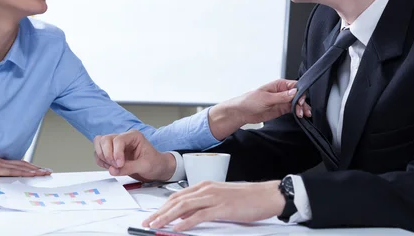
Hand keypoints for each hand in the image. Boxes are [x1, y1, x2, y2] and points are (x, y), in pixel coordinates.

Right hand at [93, 130, 175, 180]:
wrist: (157, 168)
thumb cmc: (155, 163)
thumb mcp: (145, 166)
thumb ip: (129, 167)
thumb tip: (113, 170)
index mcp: (133, 136)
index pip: (118, 140)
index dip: (116, 153)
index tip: (119, 164)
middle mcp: (123, 138)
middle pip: (105, 139)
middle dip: (107, 154)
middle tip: (115, 166)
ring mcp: (116, 145)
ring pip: (99, 144)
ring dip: (102, 157)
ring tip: (113, 166)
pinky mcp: (112, 153)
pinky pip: (99, 154)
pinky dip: (101, 161)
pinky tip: (111, 167)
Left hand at [143, 180, 284, 231]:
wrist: (266, 195)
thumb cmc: (246, 198)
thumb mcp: (220, 199)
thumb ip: (203, 205)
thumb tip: (185, 216)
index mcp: (205, 186)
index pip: (177, 196)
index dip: (162, 206)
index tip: (151, 216)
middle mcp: (206, 189)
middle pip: (176, 200)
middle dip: (159, 212)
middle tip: (147, 222)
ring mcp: (213, 197)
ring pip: (183, 206)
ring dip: (167, 217)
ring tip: (155, 225)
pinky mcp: (222, 208)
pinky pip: (199, 215)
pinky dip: (185, 222)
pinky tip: (176, 228)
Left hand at [208, 79, 309, 139]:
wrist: (242, 113)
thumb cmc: (249, 101)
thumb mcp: (266, 98)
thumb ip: (281, 96)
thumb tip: (294, 92)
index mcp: (279, 85)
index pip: (295, 86)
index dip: (300, 93)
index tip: (300, 101)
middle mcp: (282, 92)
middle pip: (298, 95)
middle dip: (302, 102)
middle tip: (303, 110)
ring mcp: (282, 101)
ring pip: (297, 103)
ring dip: (302, 108)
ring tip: (303, 114)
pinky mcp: (281, 109)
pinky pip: (293, 110)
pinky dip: (298, 112)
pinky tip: (301, 116)